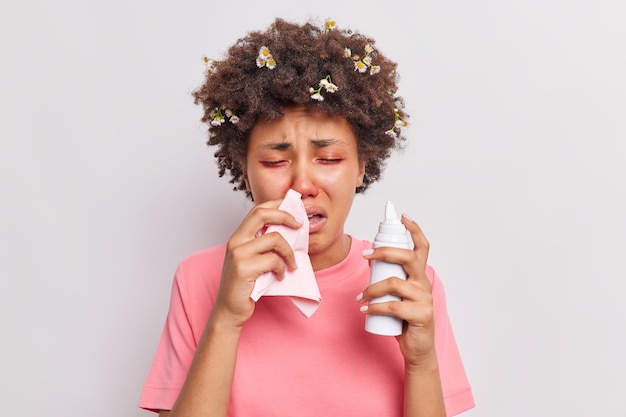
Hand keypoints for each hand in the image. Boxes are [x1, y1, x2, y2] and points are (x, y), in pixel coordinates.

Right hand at [212, 198, 302, 327]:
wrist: (230, 310)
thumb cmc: (246, 286)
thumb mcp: (254, 260)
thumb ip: (265, 246)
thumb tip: (291, 232)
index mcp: (238, 237)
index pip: (257, 210)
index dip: (276, 204)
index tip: (294, 206)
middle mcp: (236, 241)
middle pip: (262, 214)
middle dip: (285, 215)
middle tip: (299, 225)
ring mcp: (238, 253)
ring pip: (274, 239)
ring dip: (289, 252)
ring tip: (292, 264)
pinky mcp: (243, 268)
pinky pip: (273, 260)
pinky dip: (282, 268)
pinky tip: (280, 276)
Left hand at [359, 214, 435, 365]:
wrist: (417, 347)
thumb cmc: (404, 318)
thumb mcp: (396, 294)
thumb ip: (389, 276)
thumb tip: (369, 258)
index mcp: (419, 275)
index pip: (422, 247)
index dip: (414, 230)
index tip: (403, 216)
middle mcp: (424, 283)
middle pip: (408, 257)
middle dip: (385, 251)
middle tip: (366, 254)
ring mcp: (424, 298)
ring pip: (395, 283)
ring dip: (372, 288)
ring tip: (360, 297)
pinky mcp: (421, 314)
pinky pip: (393, 306)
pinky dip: (375, 307)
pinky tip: (365, 310)